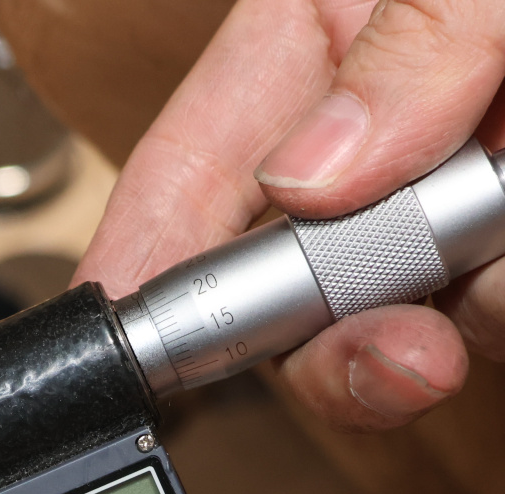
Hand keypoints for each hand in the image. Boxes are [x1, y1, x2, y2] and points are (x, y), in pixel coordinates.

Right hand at [78, 0, 504, 431]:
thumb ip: (405, 41)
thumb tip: (314, 173)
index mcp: (312, 45)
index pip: (186, 176)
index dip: (143, 271)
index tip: (125, 348)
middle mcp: (375, 137)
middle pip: (294, 290)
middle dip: (339, 339)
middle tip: (397, 353)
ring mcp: (459, 200)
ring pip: (422, 316)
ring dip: (480, 305)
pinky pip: (502, 309)